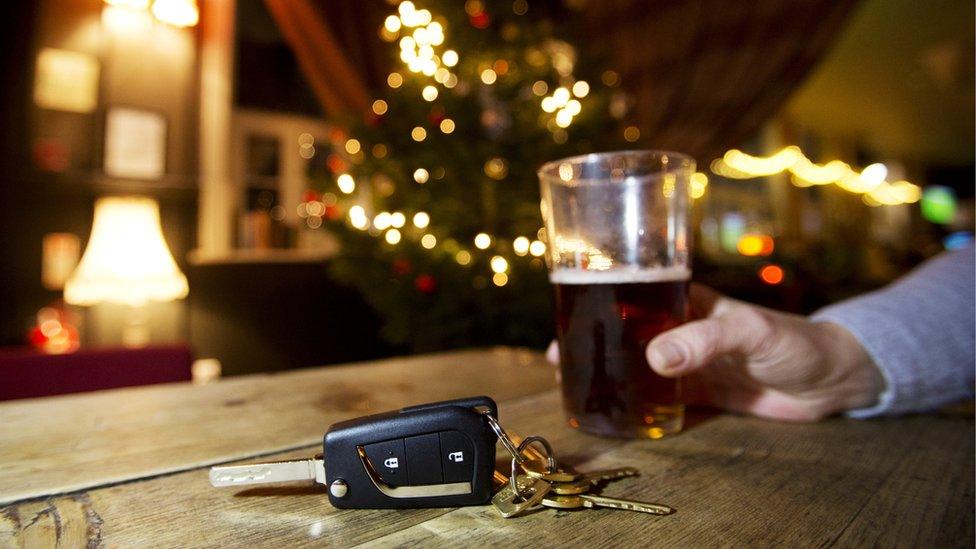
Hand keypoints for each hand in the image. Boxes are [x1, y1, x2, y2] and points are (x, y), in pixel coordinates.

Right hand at [547, 284, 883, 420]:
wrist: (830, 382)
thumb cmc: (793, 340)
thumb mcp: (748, 331)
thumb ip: (704, 340)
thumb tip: (654, 358)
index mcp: (686, 301)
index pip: (633, 293)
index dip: (596, 301)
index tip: (564, 317)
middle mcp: (678, 329)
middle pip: (624, 331)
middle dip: (589, 341)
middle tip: (557, 359)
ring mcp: (686, 362)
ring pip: (634, 365)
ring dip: (606, 373)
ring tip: (571, 383)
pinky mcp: (696, 393)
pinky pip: (656, 397)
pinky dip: (632, 403)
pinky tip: (609, 410)